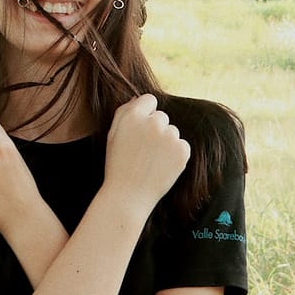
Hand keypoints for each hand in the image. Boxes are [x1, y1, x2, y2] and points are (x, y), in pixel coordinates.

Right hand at [104, 95, 189, 215]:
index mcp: (133, 116)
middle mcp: (153, 122)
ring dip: (165, 143)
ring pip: (172, 132)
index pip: (149, 100)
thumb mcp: (112, 135)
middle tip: (143, 150)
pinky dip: (175, 155)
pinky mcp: (182, 151)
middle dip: (155, 129)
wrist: (128, 196)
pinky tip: (161, 166)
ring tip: (151, 161)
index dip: (145, 114)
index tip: (141, 130)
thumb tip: (138, 99)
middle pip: (161, 117)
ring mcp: (170, 137)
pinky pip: (182, 145)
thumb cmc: (117, 165)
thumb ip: (124, 112)